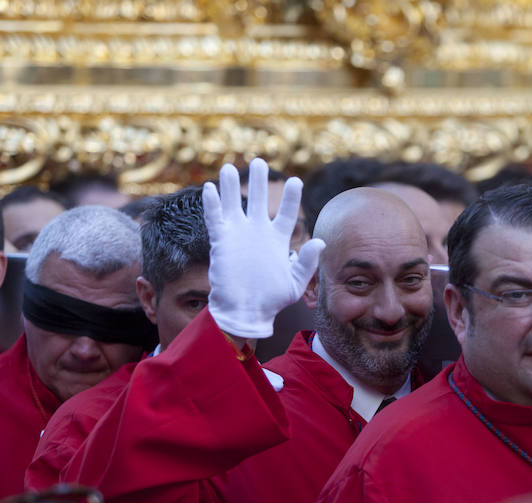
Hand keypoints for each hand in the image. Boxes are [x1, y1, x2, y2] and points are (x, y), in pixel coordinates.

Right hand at [202, 158, 324, 338]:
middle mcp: (259, 232)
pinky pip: (216, 219)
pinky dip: (212, 204)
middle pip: (259, 200)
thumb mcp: (295, 283)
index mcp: (278, 239)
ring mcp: (239, 235)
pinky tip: (210, 188)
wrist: (245, 312)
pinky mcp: (222, 242)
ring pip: (235, 204)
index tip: (296, 181)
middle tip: (259, 162)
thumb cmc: (272, 300)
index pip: (287, 213)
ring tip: (231, 167)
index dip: (291, 198)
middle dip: (259, 181)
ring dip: (232, 186)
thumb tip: (320, 241)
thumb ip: (307, 263)